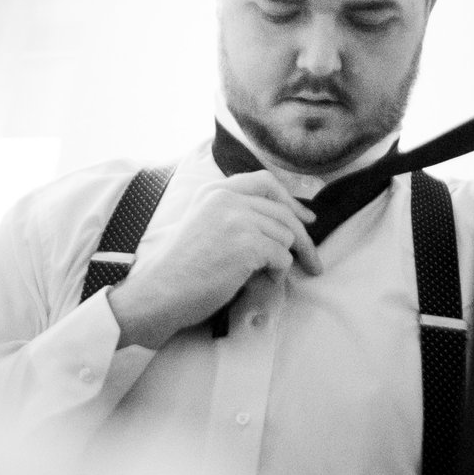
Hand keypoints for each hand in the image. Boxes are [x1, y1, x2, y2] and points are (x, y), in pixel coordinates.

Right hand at [107, 172, 319, 351]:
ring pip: (285, 236)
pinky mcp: (247, 244)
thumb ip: (233, 214)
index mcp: (216, 190)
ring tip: (264, 276)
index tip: (306, 219)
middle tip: (313, 263)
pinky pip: (282, 258)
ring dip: (281, 261)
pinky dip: (277, 274)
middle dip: (304, 240)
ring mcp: (238, 219)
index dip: (291, 201)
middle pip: (283, 213)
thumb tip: (282, 224)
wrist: (160, 291)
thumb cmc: (181, 268)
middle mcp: (227, 198)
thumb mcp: (203, 223)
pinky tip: (259, 281)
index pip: (265, 182)